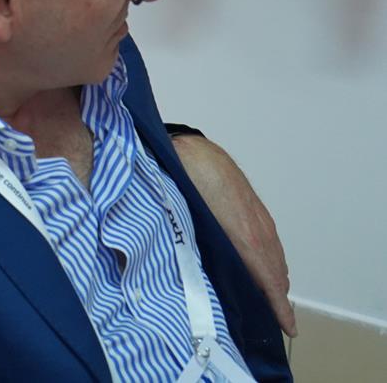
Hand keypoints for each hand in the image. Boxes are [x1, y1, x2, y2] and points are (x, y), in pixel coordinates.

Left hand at [171, 133, 295, 336]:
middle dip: (278, 297)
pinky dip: (273, 260)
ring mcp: (260, 219)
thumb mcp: (192, 218)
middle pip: (276, 271)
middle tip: (276, 319)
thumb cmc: (188, 184)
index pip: (268, 278)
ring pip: (275, 257)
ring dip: (276, 279)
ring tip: (272, 300)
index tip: (289, 325)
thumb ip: (198, 245)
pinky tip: (267, 267)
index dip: (278, 304)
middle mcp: (258, 230)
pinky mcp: (256, 210)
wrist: (194, 152)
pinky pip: (271, 242)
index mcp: (243, 236)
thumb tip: (193, 272)